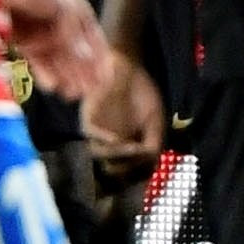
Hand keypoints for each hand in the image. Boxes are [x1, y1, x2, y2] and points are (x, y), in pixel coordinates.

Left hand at [6, 0, 109, 101]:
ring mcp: (42, 30)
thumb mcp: (65, 13)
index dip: (100, 62)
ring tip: (68, 94)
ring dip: (64, 76)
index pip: (95, 41)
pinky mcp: (23, 37)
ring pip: (57, 59)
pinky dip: (45, 72)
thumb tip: (86, 61)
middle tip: (84, 93)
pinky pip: (38, 59)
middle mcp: (62, 21)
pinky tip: (50, 85)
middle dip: (81, 74)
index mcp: (78, 10)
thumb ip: (74, 39)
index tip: (104, 83)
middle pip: (76, 53)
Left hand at [80, 51, 166, 173]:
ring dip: (118, 155)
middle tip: (143, 157)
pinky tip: (118, 139)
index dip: (140, 173)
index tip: (151, 166)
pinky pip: (91, 134)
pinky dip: (104, 139)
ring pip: (100, 154)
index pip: (130, 171)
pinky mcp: (88, 119)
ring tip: (134, 147)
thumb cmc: (143, 94)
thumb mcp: (155, 120)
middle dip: (129, 168)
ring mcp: (98, 133)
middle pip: (114, 168)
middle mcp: (110, 145)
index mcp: (127, 148)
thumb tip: (150, 158)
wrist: (129, 70)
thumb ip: (154, 140)